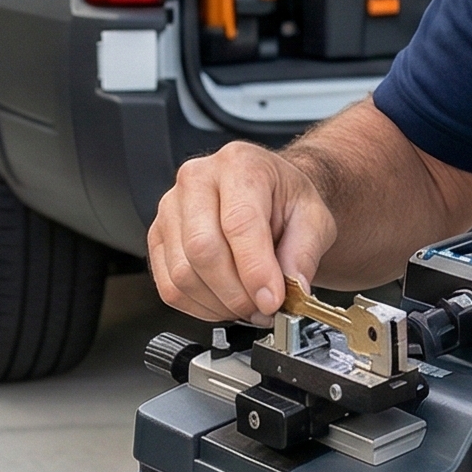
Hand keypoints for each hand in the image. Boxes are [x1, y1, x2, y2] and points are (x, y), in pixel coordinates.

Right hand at [147, 142, 335, 323]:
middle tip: (264, 308)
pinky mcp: (158, 237)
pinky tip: (225, 303)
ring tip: (249, 305)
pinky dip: (200, 307)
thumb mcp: (314, 218)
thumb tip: (293, 291)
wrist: (269, 194)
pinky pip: (170, 287)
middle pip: (202, 249)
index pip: (239, 222)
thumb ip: (304, 254)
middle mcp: (197, 180)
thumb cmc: (285, 200)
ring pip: (183, 274)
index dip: (255, 270)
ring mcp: (170, 208)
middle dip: (237, 293)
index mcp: (239, 164)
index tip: (273, 300)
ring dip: (220, 304)